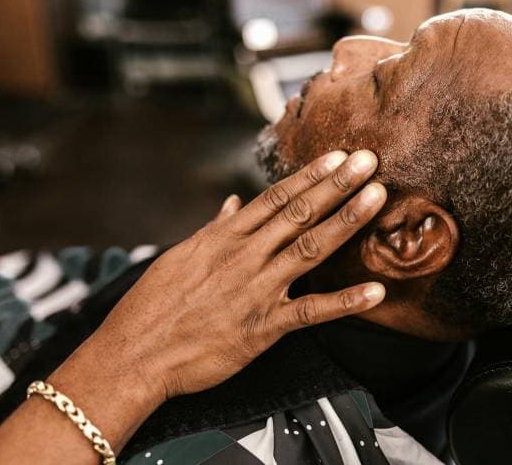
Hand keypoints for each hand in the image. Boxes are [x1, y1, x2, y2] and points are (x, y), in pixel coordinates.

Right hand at [89, 149, 386, 400]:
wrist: (134, 355)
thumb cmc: (152, 306)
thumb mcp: (181, 257)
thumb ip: (214, 229)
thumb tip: (232, 203)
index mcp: (225, 239)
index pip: (275, 198)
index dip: (310, 175)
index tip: (336, 156)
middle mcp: (244, 257)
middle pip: (299, 213)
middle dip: (337, 185)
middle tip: (368, 160)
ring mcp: (256, 290)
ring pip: (310, 248)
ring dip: (347, 221)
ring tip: (376, 197)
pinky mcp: (263, 327)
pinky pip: (312, 311)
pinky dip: (346, 302)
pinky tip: (377, 292)